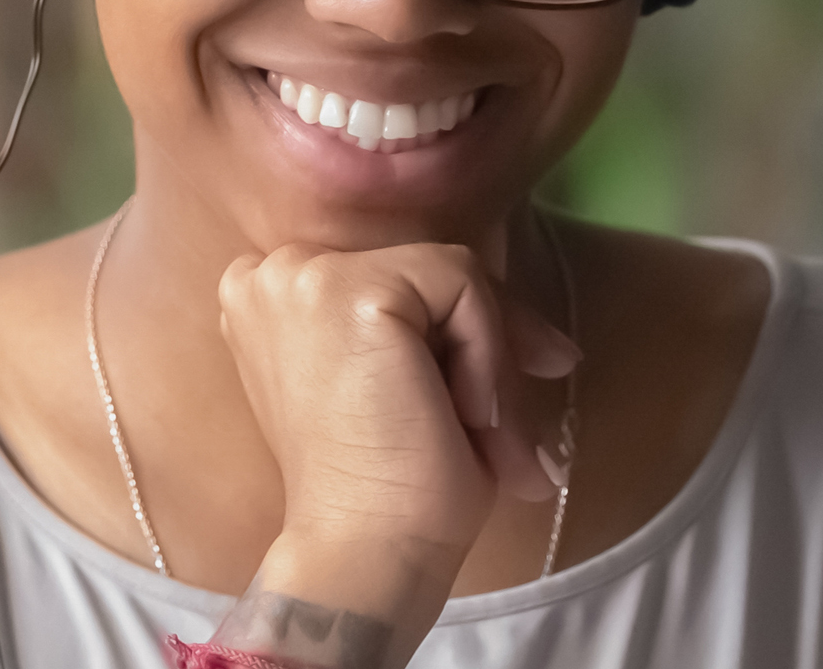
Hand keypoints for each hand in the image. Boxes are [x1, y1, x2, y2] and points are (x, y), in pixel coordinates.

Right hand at [213, 243, 580, 556]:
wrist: (363, 552)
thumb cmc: (385, 490)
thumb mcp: (404, 389)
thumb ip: (435, 338)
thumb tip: (553, 347)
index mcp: (269, 298)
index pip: (391, 280)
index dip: (457, 329)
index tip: (498, 396)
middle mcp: (273, 272)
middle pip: (422, 270)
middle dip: (489, 339)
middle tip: (519, 426)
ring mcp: (305, 276)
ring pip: (450, 276)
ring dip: (490, 359)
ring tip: (492, 441)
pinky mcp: (352, 291)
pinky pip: (463, 285)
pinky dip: (487, 355)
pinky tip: (467, 417)